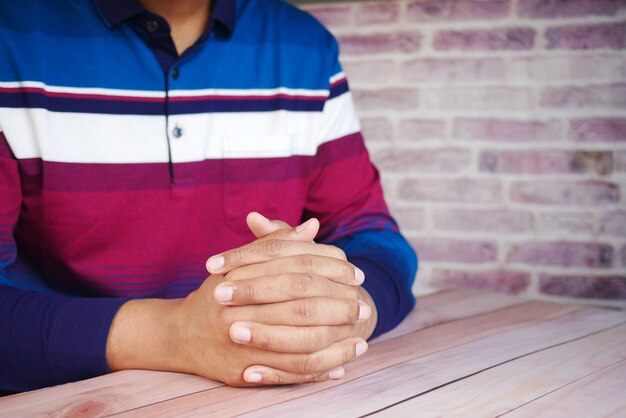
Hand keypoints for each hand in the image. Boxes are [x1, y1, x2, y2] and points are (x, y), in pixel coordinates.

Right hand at [106, 216, 372, 386]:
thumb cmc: (218, 294)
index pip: (295, 267)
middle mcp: (238, 307)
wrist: (178, 334)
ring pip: (298, 344)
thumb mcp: (242, 264)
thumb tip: (313, 226)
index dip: (330, 269)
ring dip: (334, 345)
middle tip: (362, 308)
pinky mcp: (240, 371)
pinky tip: (339, 369)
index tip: (355, 273)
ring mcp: (239, 342)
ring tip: (360, 342)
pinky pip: (286, 374)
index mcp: (241, 275)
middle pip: (300, 305)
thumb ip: (276, 244)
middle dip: (337, 307)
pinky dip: (316, 372)